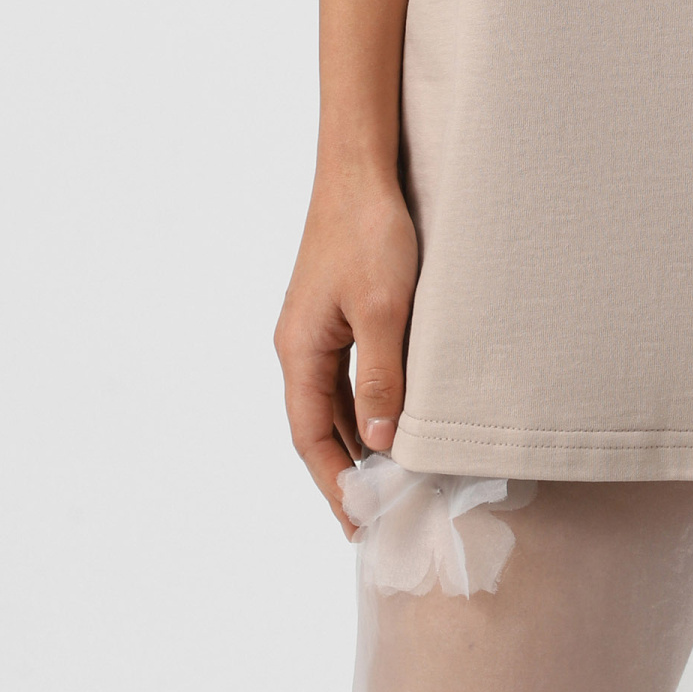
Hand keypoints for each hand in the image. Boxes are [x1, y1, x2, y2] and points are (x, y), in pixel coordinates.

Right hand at [273, 167, 418, 532]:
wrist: (362, 168)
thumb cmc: (369, 233)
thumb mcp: (384, 312)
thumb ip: (382, 379)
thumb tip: (378, 444)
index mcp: (299, 350)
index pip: (309, 437)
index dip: (333, 483)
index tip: (358, 524)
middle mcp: (300, 344)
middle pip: (317, 424)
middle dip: (345, 470)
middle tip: (379, 514)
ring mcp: (318, 327)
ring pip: (333, 400)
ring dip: (356, 438)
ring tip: (390, 479)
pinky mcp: (338, 310)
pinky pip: (348, 372)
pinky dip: (366, 402)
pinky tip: (393, 416)